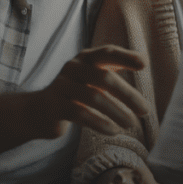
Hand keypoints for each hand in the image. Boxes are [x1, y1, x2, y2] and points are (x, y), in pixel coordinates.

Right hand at [31, 45, 148, 137]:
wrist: (38, 111)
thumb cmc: (74, 93)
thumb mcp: (90, 78)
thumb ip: (111, 70)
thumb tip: (143, 63)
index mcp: (84, 58)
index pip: (107, 52)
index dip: (125, 57)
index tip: (144, 65)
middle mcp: (72, 68)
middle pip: (104, 78)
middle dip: (128, 95)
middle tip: (145, 110)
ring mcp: (62, 87)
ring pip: (94, 98)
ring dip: (117, 112)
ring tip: (130, 124)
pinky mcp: (56, 107)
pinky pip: (81, 114)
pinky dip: (100, 123)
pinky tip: (113, 131)